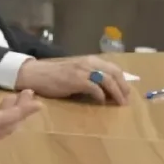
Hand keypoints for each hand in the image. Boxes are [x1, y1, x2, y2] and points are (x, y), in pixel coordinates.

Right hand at [14, 56, 131, 104]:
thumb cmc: (55, 75)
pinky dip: (101, 95)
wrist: (37, 74)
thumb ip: (90, 76)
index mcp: (90, 60)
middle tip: (126, 99)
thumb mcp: (76, 72)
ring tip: (119, 103)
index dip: (122, 80)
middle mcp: (89, 63)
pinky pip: (94, 87)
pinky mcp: (76, 80)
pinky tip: (102, 102)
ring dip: (116, 92)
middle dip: (123, 87)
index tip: (126, 92)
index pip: (113, 68)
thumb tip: (106, 90)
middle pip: (114, 73)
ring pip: (107, 80)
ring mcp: (82, 70)